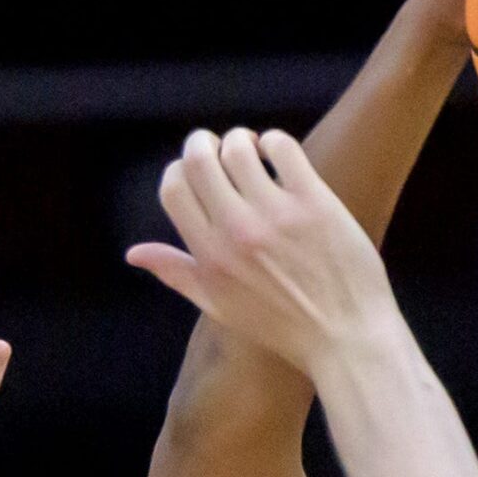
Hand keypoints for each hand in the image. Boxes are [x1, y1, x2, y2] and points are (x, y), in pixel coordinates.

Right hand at [128, 129, 397, 370]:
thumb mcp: (218, 306)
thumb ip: (176, 273)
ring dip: (240, 139)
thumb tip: (133, 253)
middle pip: (199, 158)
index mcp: (208, 256)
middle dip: (202, 143)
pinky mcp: (314, 201)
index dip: (177, 170)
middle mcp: (236, 232)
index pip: (173, 188)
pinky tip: (279, 156)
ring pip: (239, 147)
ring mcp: (275, 214)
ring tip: (252, 150)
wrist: (344, 336)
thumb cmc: (281, 326)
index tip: (194, 173)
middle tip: (218, 147)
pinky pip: (282, 147)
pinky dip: (274, 142)